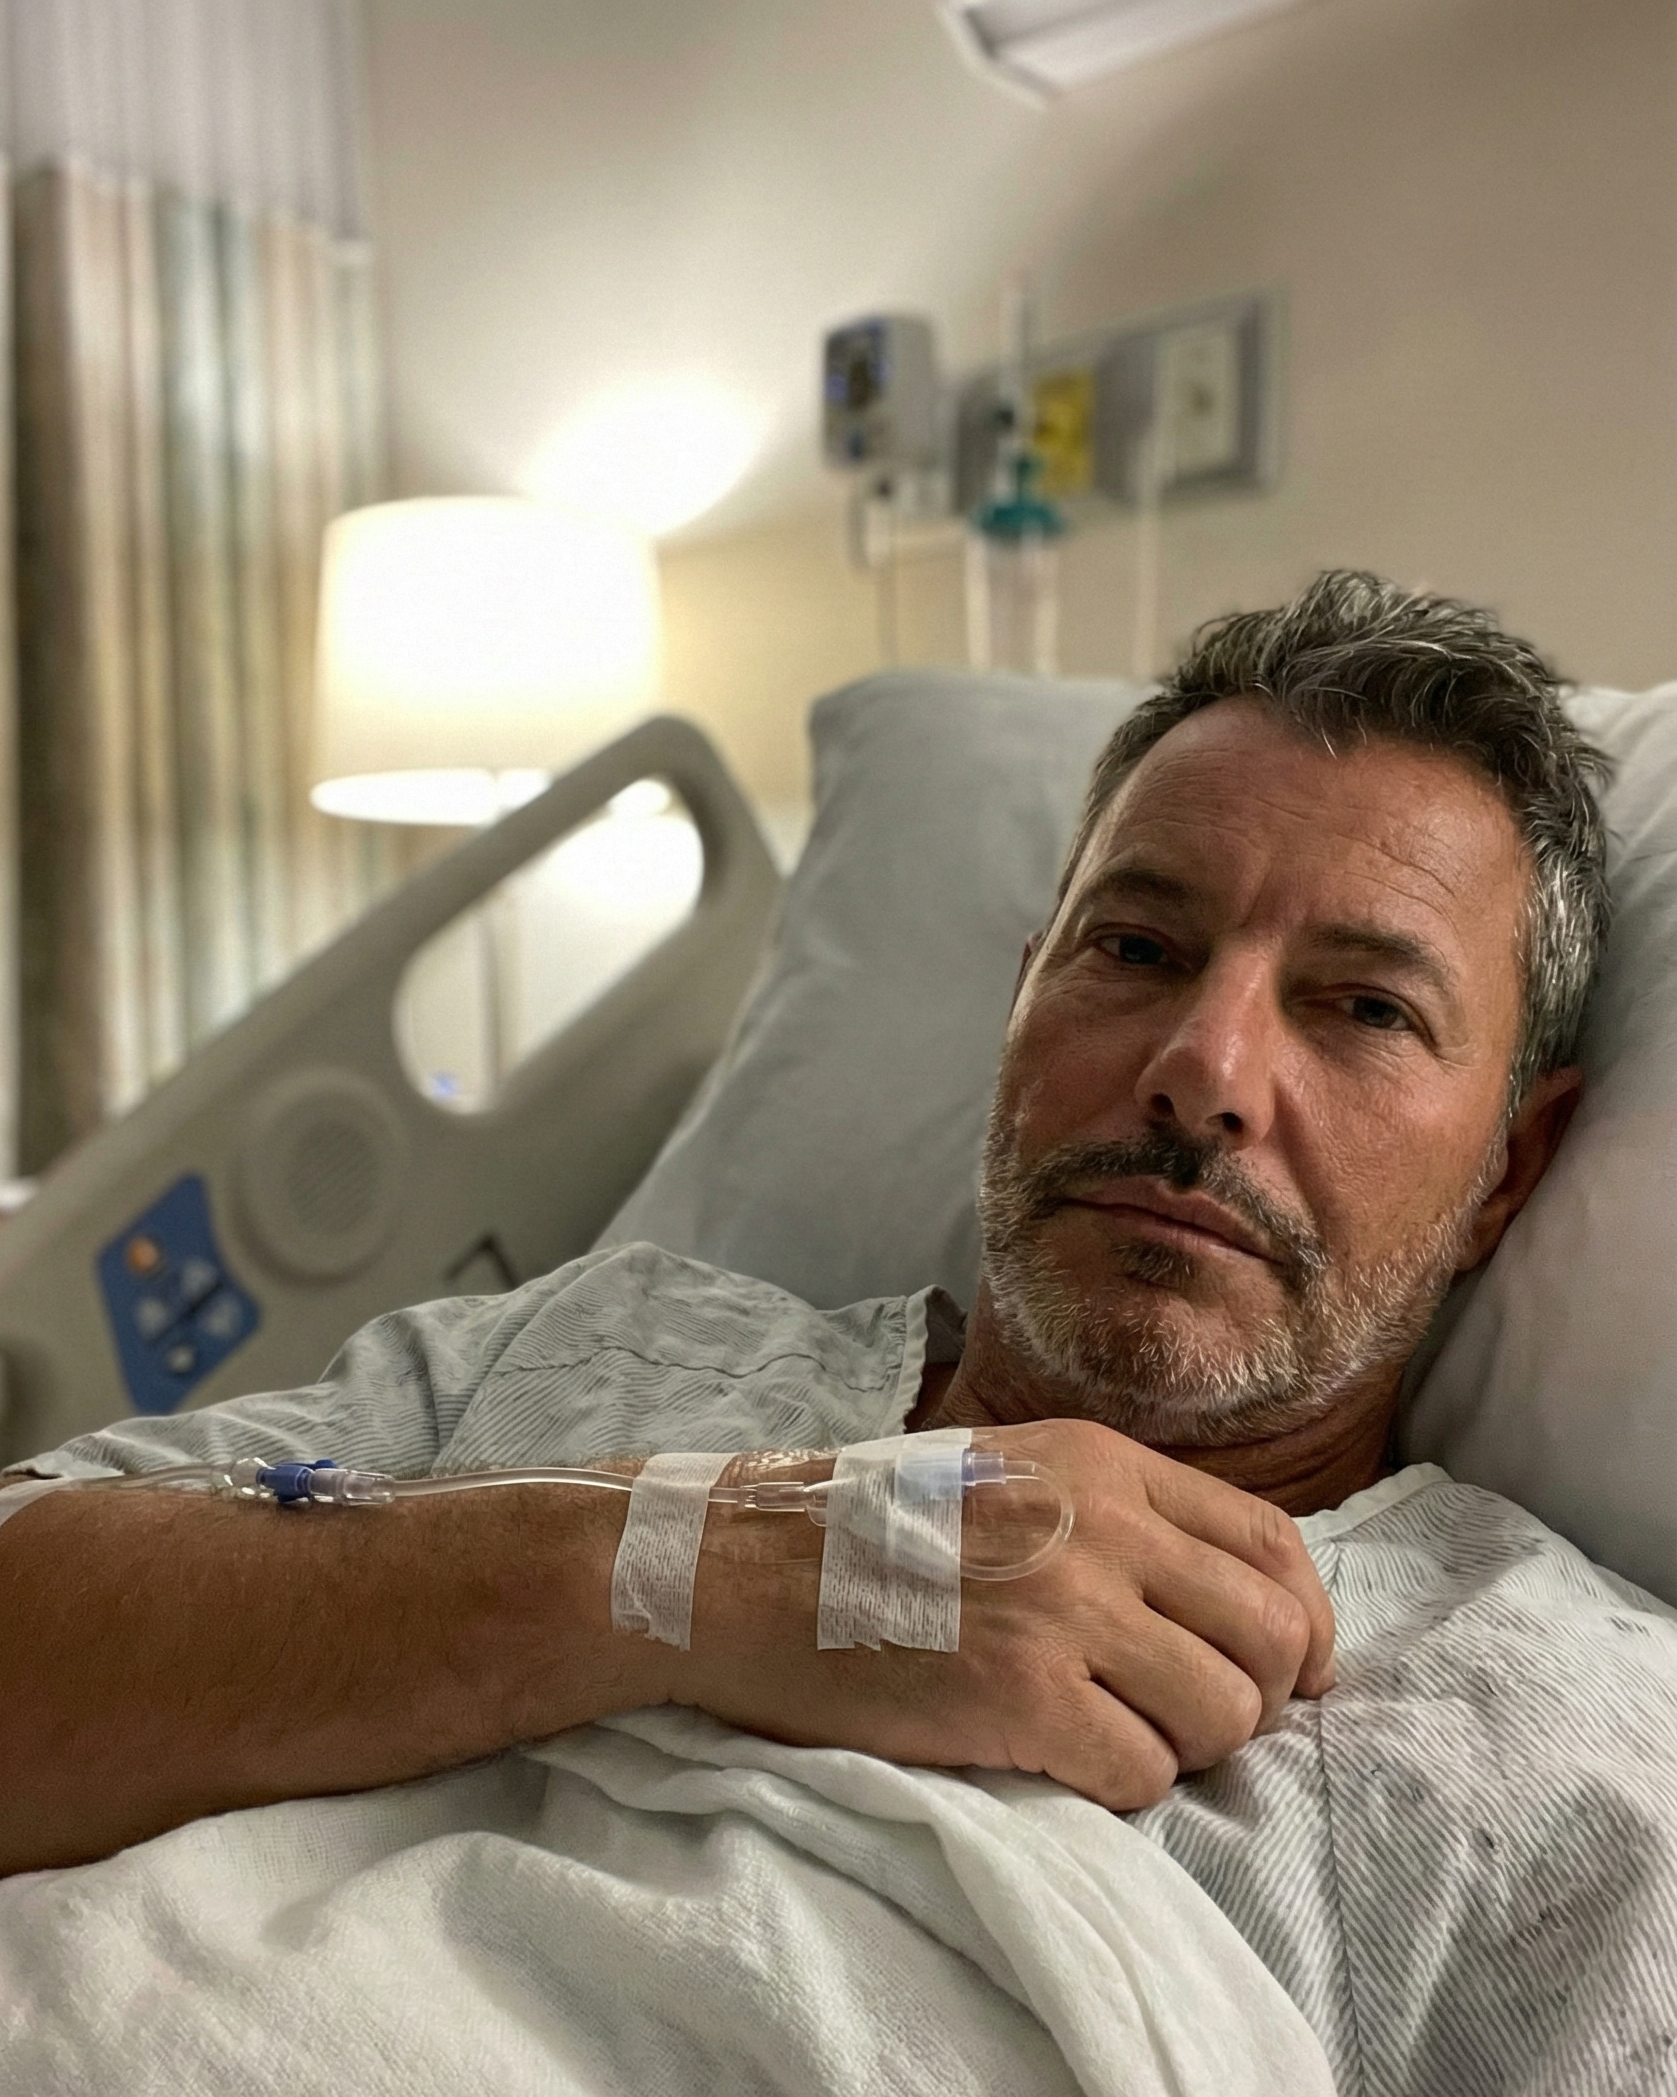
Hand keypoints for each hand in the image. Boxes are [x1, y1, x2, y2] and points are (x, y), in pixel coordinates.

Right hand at [664, 1418, 1334, 1811]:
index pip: (1271, 1543)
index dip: (1305, 1622)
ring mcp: (1062, 1611)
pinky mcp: (1020, 1697)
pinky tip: (1062, 1759)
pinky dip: (1123, 1784)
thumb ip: (1113, 1512)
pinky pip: (1142, 1772)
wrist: (741, 1572)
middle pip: (1271, 1634)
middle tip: (1199, 1721)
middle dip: (1260, 1696)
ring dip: (1190, 1748)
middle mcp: (1099, 1527)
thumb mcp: (1006, 1471)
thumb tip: (1220, 1595)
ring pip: (1222, 1713)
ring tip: (1123, 1738)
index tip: (1292, 1671)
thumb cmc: (868, 1530)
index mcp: (1102, 1466)